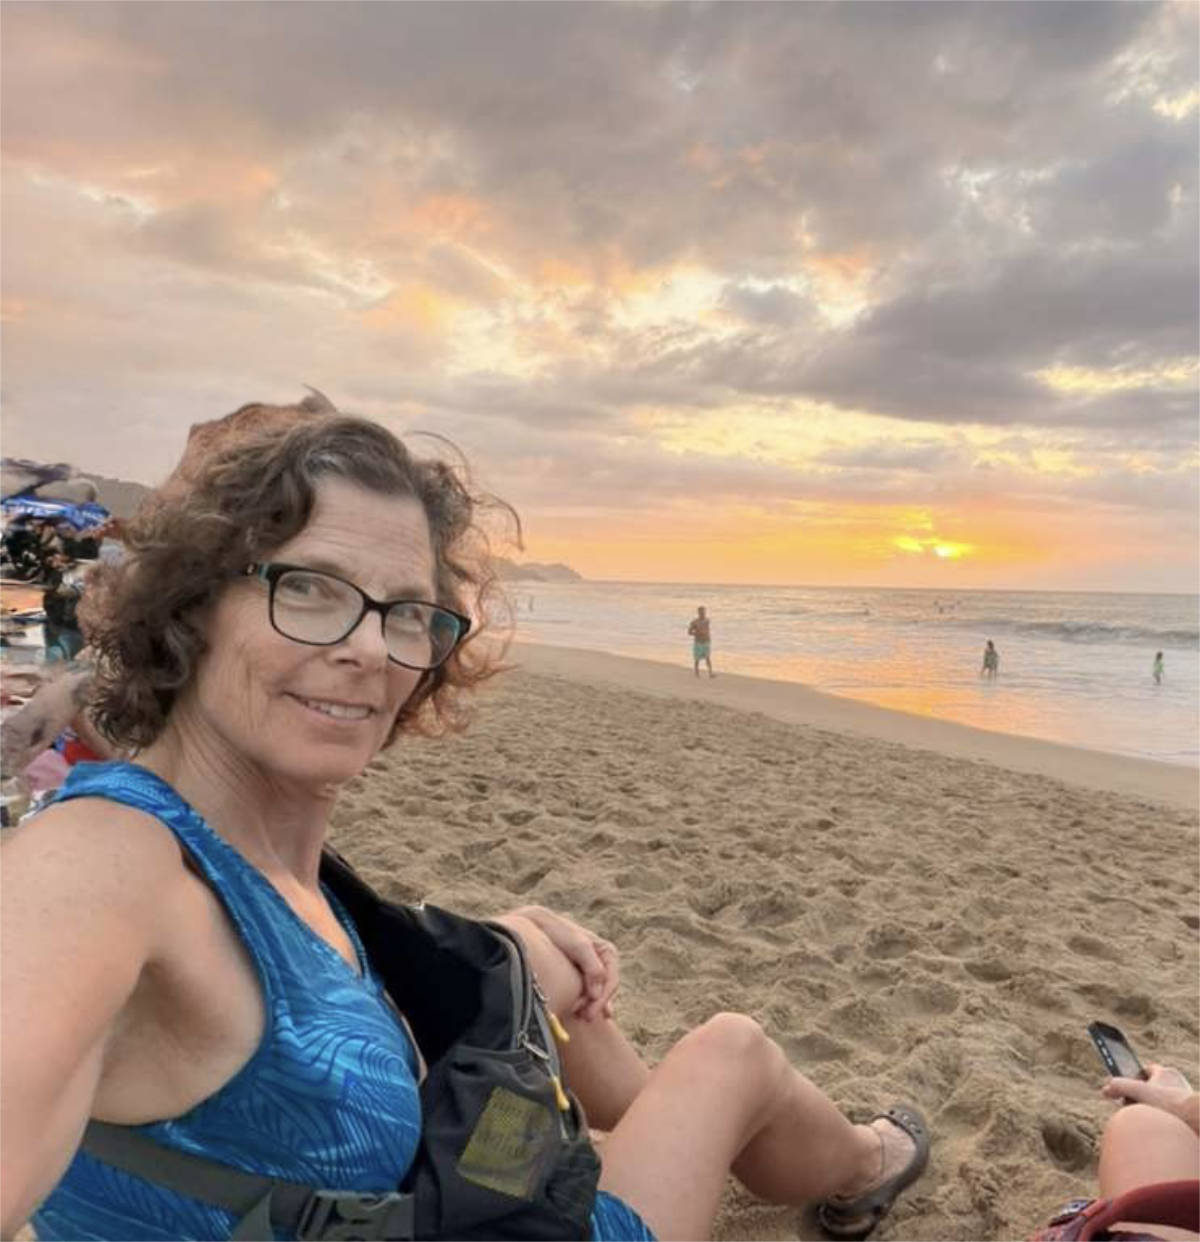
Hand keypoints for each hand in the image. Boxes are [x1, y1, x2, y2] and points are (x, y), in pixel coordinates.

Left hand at [512, 905, 618, 1021]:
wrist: (539, 925)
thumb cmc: (559, 932)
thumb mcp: (578, 946)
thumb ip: (592, 968)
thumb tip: (597, 994)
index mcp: (608, 953)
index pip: (611, 982)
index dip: (602, 999)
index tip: (589, 1012)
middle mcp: (603, 963)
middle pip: (604, 991)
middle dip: (595, 1006)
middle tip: (583, 1018)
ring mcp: (592, 970)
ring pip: (596, 995)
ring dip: (588, 1006)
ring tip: (577, 1016)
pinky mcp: (580, 976)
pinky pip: (586, 994)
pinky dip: (584, 1004)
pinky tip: (579, 1014)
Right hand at [1102, 1063, 1197, 1127]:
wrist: (1198, 1123)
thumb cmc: (1170, 1106)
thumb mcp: (1138, 1092)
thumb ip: (1119, 1087)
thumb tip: (1105, 1090)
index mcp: (1167, 1073)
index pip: (1147, 1070)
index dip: (1135, 1078)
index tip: (1129, 1090)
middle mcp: (1179, 1084)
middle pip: (1155, 1087)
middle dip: (1144, 1097)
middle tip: (1136, 1107)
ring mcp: (1186, 1099)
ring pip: (1165, 1103)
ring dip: (1156, 1110)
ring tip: (1149, 1121)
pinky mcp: (1191, 1115)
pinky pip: (1174, 1116)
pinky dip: (1167, 1121)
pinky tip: (1162, 1130)